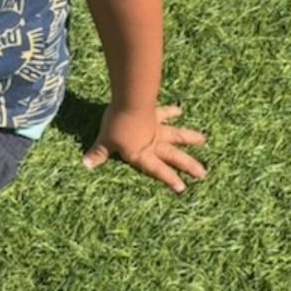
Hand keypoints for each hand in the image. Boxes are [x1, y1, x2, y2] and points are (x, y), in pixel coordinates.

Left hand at [82, 103, 206, 193]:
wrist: (129, 102)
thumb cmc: (117, 125)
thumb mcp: (106, 141)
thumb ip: (99, 153)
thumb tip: (86, 164)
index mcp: (141, 153)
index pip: (157, 170)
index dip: (169, 179)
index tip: (183, 188)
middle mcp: (152, 143)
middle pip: (173, 156)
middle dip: (188, 165)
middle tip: (203, 172)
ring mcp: (155, 128)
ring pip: (176, 135)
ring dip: (190, 138)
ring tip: (204, 140)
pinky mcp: (154, 113)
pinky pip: (164, 113)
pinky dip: (172, 111)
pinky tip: (180, 110)